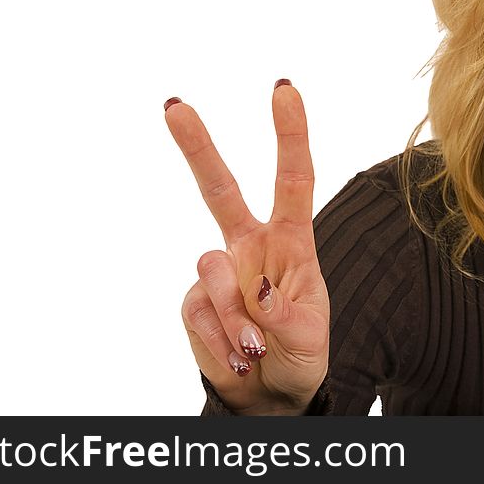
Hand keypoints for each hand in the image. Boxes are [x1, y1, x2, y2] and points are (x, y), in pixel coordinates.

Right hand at [164, 82, 328, 414]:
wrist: (269, 394)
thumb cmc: (301, 354)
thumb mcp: (309, 336)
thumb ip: (284, 311)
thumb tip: (255, 288)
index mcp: (290, 241)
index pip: (293, 181)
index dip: (290, 135)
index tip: (284, 89)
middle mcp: (250, 247)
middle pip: (220, 190)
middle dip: (199, 148)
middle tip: (173, 106)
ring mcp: (218, 273)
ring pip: (213, 272)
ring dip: (236, 318)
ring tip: (256, 349)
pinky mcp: (193, 301)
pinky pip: (199, 313)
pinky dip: (221, 341)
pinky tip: (239, 357)